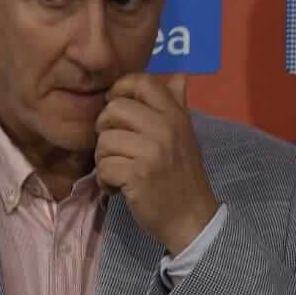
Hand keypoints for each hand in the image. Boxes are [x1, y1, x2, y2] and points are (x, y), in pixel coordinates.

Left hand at [94, 72, 219, 254]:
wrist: (191, 219)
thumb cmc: (183, 177)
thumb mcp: (186, 136)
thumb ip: (178, 105)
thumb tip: (180, 75)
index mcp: (176, 115)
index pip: (142, 82)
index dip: (120, 90)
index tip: (117, 110)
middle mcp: (165, 128)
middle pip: (114, 109)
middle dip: (105, 130)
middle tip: (115, 148)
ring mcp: (152, 152)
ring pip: (104, 140)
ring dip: (104, 160)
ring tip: (119, 171)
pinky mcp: (138, 175)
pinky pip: (103, 167)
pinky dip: (105, 181)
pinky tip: (118, 188)